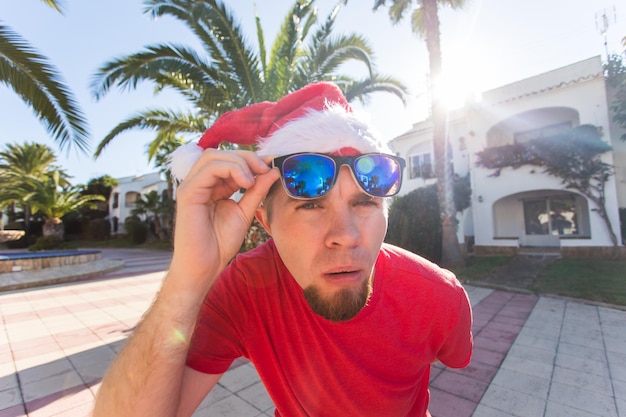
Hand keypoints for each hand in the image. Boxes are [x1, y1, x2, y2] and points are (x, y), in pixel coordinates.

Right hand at [168, 149, 279, 290]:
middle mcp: (199, 183)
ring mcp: (191, 186)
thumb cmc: (220, 243)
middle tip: (265, 168)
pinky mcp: (188, 193)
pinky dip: (231, 169)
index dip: (251, 159)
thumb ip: (256, 191)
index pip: (228, 160)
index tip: (273, 165)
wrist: (204, 266)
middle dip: (246, 157)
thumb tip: (273, 170)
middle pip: (221, 153)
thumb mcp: (245, 212)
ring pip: (214, 156)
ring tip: (254, 180)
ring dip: (239, 162)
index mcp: (211, 186)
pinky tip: (245, 183)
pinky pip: (209, 169)